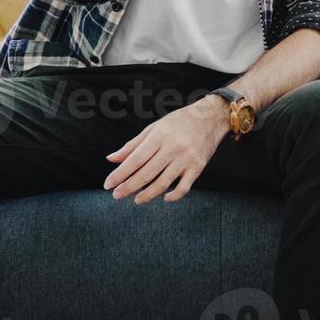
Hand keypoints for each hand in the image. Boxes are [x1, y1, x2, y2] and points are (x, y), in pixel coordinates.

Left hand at [104, 98, 231, 203]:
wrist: (210, 118)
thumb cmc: (179, 122)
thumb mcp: (154, 128)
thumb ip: (132, 145)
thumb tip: (111, 159)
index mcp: (159, 136)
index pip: (135, 160)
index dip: (120, 174)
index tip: (108, 184)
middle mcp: (173, 148)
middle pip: (147, 173)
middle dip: (128, 187)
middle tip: (116, 195)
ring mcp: (187, 159)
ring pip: (163, 183)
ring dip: (147, 195)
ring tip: (136, 200)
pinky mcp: (198, 167)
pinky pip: (184, 187)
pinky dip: (174, 196)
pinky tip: (164, 198)